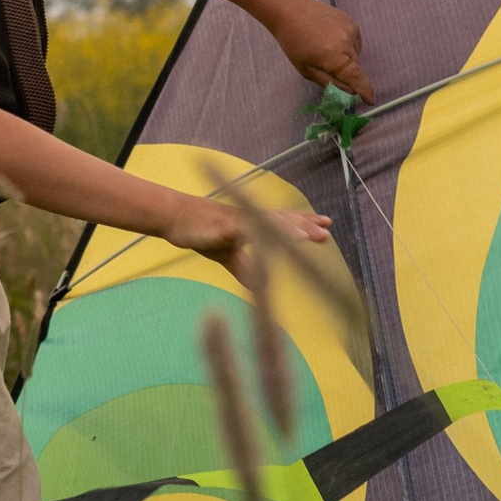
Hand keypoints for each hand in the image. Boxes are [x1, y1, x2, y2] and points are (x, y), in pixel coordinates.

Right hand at [163, 193, 332, 270]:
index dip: (303, 224)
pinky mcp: (226, 225)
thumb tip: (258, 284)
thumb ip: (243, 266)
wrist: (173, 218)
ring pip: (270, 222)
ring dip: (292, 228)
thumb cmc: (199, 231)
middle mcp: (249, 216)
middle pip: (283, 219)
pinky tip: (276, 238)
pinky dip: (264, 232)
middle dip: (306, 225)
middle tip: (327, 232)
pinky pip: (249, 229)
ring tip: (313, 235)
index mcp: (251, 222)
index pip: (283, 221)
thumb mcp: (225, 254)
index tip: (324, 227)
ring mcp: (239, 218)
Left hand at [281, 0, 370, 101]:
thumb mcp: (306, 69)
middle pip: (355, 67)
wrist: (291, 10)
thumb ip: (329, 82)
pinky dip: (347, 47)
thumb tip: (350, 91)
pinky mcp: (352, 22)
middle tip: (327, 67)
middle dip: (346, 73)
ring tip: (326, 49)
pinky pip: (355, 43)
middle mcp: (347, 42)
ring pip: (356, 55)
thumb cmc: (293, 42)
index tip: (370, 100)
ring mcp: (351, 30)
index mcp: (334, 55)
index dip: (364, 90)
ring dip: (346, 59)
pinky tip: (331, 40)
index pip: (356, 76)